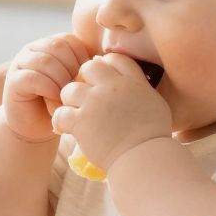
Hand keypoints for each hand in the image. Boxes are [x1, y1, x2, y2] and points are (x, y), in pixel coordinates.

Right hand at [1, 33, 90, 142]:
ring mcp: (21, 62)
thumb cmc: (61, 104)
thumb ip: (84, 68)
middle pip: (59, 47)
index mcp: (52, 44)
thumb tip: (103, 61)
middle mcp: (35, 49)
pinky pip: (34, 77)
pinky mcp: (13, 80)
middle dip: (71, 71)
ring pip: (46, 61)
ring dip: (60, 83)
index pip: (71, 41)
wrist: (36, 126)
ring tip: (65, 100)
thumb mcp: (76, 82)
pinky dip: (48, 90)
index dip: (82, 61)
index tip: (85, 83)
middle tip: (76, 92)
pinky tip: (54, 103)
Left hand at [52, 54, 171, 172]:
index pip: (114, 58)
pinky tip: (66, 128)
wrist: (144, 157)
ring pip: (69, 89)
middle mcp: (113, 87)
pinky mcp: (82, 121)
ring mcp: (95, 102)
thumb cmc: (153, 136)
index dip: (105, 66)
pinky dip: (60, 121)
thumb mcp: (155, 103)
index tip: (103, 80)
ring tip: (75, 114)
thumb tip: (132, 84)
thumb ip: (141, 89)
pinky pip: (60, 113)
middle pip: (89, 67)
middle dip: (84, 79)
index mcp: (133, 81)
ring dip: (70, 101)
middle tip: (85, 96)